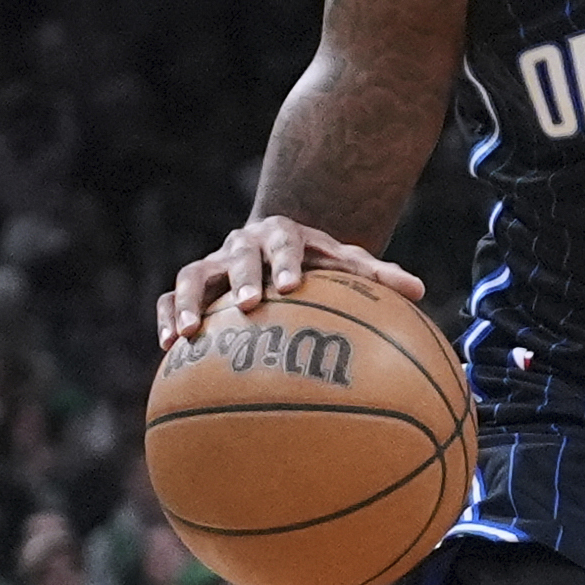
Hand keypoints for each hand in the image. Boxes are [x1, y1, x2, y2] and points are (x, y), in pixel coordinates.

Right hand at [159, 218, 425, 346]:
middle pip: (238, 255)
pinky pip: (169, 298)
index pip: (284, 240)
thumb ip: (377, 276)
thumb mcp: (345, 264)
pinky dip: (166, 318)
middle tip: (248, 305)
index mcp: (283, 235)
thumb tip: (419, 291)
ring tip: (189, 333)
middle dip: (241, 277)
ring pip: (192, 276)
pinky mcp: (193, 286)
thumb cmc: (318, 265)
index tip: (293, 285)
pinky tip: (168, 349)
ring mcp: (213, 265)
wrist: (275, 250)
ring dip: (189, 302)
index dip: (286, 260)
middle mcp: (243, 245)